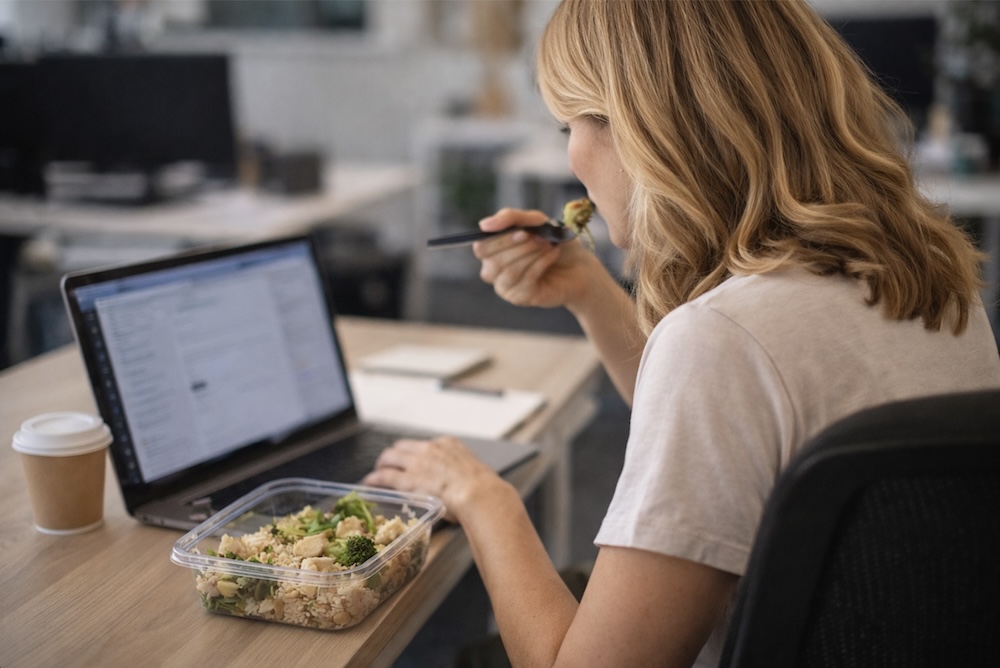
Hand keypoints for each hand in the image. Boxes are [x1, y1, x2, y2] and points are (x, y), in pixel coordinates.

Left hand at [362, 436, 503, 522]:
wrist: (480, 494)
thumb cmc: (484, 490)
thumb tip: (467, 486)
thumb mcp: (476, 473)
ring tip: (377, 471)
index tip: (414, 459)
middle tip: (389, 463)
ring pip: (390, 456)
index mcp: (449, 444)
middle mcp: (430, 449)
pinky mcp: (407, 479)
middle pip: (403, 446)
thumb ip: (465, 475)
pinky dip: (375, 477)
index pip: (425, 445)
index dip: (415, 453)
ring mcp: (417, 462)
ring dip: (382, 463)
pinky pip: (384, 475)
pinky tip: (369, 482)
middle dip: (394, 454)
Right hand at [474, 208, 597, 308]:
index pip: (482, 248)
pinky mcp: (520, 297)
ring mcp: (505, 286)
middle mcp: (493, 270)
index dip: (501, 240)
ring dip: (532, 254)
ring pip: (510, 271)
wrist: (577, 264)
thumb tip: (484, 224)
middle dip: (520, 247)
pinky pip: (526, 279)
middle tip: (541, 239)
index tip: (524, 232)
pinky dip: (541, 263)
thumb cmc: (552, 241)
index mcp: (491, 251)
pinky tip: (552, 255)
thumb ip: (509, 218)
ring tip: (549, 246)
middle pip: (494, 261)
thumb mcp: (534, 221)